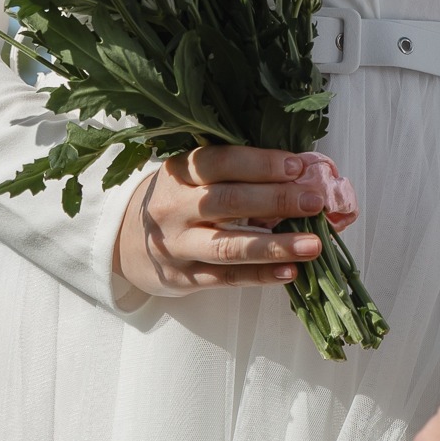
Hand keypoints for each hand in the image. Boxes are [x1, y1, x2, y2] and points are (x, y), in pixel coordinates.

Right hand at [114, 146, 356, 298]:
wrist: (124, 242)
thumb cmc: (175, 200)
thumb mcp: (190, 176)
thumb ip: (233, 173)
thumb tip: (299, 172)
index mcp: (178, 172)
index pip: (220, 162)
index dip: (260, 164)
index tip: (297, 167)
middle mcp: (174, 208)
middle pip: (229, 202)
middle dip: (276, 200)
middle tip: (315, 201)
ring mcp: (177, 245)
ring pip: (229, 246)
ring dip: (275, 245)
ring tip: (313, 244)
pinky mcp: (184, 278)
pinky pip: (227, 278)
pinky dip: (261, 276)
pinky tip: (291, 272)